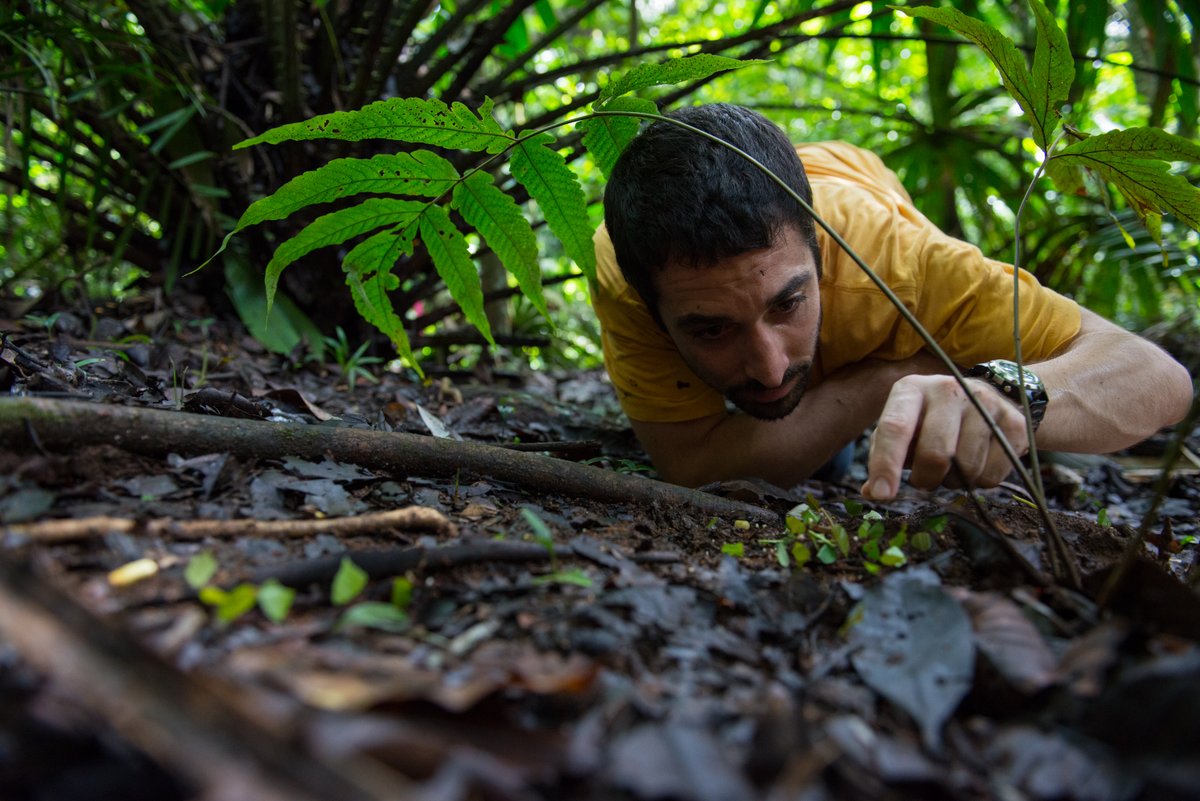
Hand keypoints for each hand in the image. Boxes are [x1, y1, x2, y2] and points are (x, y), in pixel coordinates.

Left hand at [860, 374, 1029, 499]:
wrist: (988, 398)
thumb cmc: (931, 419)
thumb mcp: (903, 426)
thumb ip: (884, 455)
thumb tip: (872, 492)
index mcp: (912, 389)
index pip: (895, 428)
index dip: (886, 465)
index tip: (883, 495)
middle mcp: (949, 389)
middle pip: (936, 454)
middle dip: (926, 479)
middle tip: (925, 479)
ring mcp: (986, 403)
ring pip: (967, 468)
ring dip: (954, 481)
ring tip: (952, 466)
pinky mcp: (1014, 422)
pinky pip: (993, 474)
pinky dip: (980, 482)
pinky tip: (977, 463)